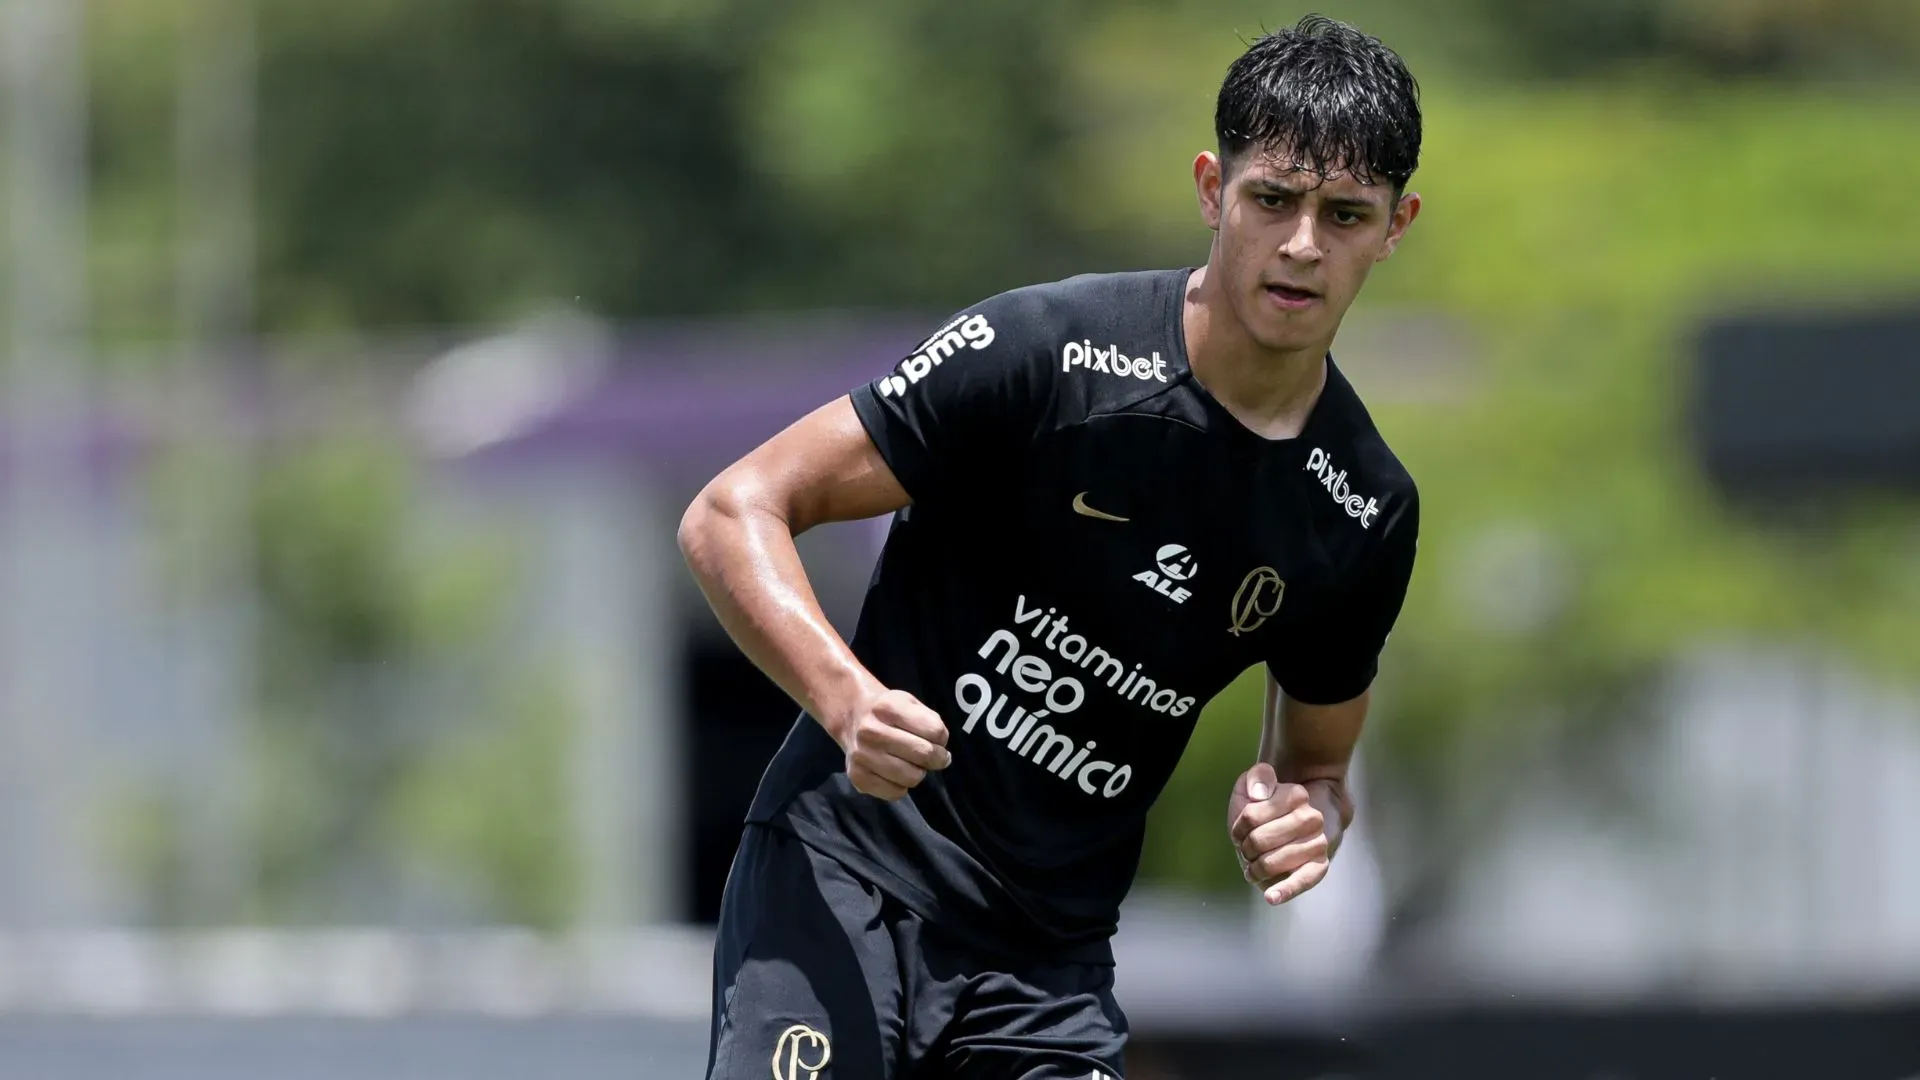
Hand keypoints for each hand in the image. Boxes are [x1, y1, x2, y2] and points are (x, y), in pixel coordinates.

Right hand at [834, 689, 951, 799]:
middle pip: (924, 755)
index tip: (936, 738)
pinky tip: (896, 773)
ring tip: (911, 762)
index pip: (934, 730)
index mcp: (887, 708)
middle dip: (937, 758)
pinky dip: (902, 786)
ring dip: (918, 772)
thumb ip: (931, 723)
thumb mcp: (910, 702)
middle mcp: (870, 732)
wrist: (851, 716)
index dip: (942, 737)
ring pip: (912, 777)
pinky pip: (895, 793)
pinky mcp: (857, 777)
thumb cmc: (888, 712)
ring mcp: (861, 756)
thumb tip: (943, 758)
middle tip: (933, 756)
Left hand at [1228, 762, 1345, 905]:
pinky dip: (1286, 890)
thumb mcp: (1256, 783)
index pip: (1252, 814)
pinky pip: (1305, 879)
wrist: (1289, 824)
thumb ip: (1258, 777)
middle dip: (1247, 847)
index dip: (1239, 825)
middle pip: (1260, 839)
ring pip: (1273, 861)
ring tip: (1256, 864)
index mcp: (1296, 795)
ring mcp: (1317, 843)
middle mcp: (1312, 818)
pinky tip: (1271, 896)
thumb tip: (1260, 793)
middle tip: (1249, 847)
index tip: (1241, 829)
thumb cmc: (1266, 807)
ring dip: (1256, 867)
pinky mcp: (1319, 866)